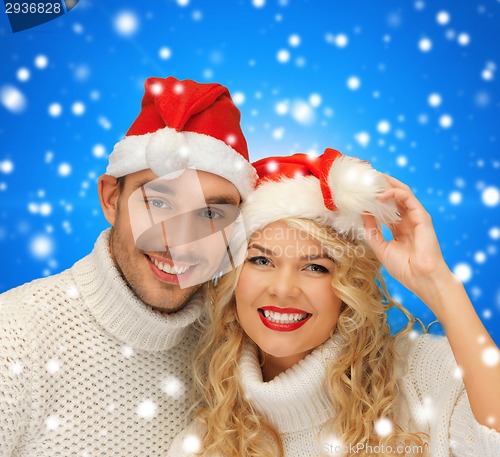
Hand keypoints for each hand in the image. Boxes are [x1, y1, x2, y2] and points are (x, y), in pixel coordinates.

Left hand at [362, 174, 451, 307]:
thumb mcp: (381, 247)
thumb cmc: (404, 268)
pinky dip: (394, 193)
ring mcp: (416, 217)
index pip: (387, 208)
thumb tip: (362, 214)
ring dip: (387, 184)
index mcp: (400, 228)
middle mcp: (408, 220)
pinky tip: (380, 194)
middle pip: (394, 196)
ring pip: (402, 193)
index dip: (374, 199)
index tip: (361, 192)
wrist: (421, 278)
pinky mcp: (422, 217)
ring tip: (371, 179)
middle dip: (381, 186)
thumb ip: (372, 230)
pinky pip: (408, 198)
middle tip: (367, 177)